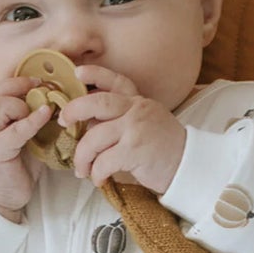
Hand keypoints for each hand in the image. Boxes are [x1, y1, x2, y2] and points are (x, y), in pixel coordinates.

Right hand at [0, 74, 53, 214]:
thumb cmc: (12, 167)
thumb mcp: (21, 137)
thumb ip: (29, 120)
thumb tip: (57, 103)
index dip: (19, 81)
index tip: (40, 81)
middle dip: (19, 87)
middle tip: (42, 89)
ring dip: (22, 104)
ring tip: (40, 111)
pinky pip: (14, 131)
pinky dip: (31, 121)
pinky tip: (45, 115)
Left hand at [57, 66, 186, 193]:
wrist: (189, 167)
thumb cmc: (164, 150)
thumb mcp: (146, 124)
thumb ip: (121, 119)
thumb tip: (90, 124)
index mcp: (139, 102)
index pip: (116, 81)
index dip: (95, 74)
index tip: (77, 72)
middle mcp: (137, 110)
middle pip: (97, 103)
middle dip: (75, 110)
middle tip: (63, 122)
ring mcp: (136, 128)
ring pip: (94, 138)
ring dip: (82, 157)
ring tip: (81, 170)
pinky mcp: (135, 150)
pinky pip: (104, 161)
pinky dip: (96, 173)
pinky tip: (98, 180)